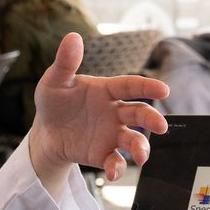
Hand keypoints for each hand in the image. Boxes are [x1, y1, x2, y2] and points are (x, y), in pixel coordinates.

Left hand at [30, 32, 168, 186]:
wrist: (45, 132)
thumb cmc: (54, 101)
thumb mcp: (55, 81)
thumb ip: (65, 62)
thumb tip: (72, 36)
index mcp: (106, 90)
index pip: (130, 86)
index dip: (146, 86)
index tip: (164, 89)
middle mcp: (115, 112)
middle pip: (139, 113)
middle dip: (152, 119)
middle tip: (161, 126)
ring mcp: (111, 134)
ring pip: (133, 139)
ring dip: (141, 147)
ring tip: (141, 156)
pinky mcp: (103, 154)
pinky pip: (116, 161)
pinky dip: (117, 167)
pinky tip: (112, 173)